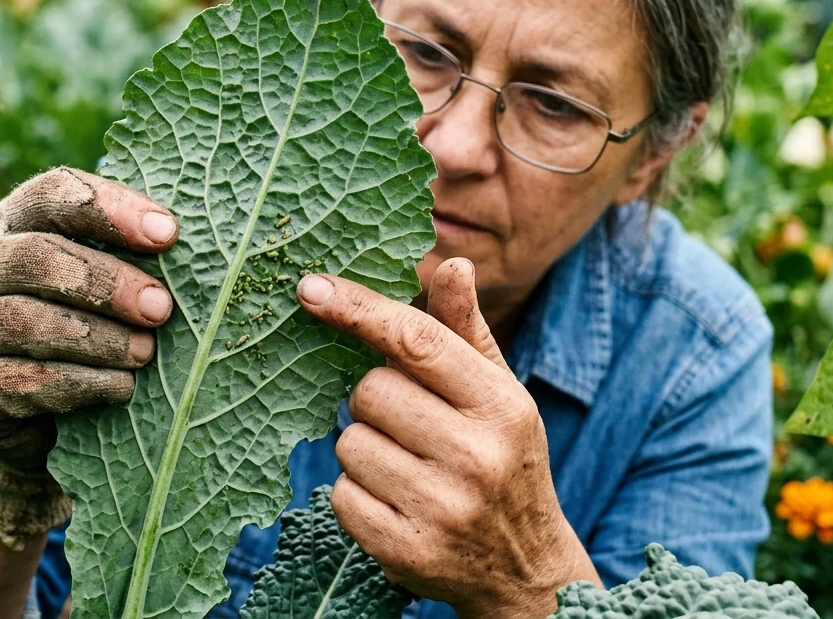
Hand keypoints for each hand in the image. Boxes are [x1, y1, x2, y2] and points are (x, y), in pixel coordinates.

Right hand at [0, 167, 176, 544]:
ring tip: (146, 352)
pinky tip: (122, 387)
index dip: (110, 209)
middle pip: (36, 256)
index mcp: (10, 221)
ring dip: (98, 338)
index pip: (52, 193)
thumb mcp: (87, 276)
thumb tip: (207, 246)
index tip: (169, 233)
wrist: (15, 414)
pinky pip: (25, 382)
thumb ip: (123, 253)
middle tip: (161, 307)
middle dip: (106, 281)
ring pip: (25, 321)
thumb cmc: (72, 320)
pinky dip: (82, 383)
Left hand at [296, 259, 599, 616]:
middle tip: (408, 424)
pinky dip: (356, 495)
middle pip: (369, 391)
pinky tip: (395, 502)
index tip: (308, 288)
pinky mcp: (405, 550)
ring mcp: (441, 507)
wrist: (524, 569)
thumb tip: (452, 263)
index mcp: (500, 405)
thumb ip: (465, 331)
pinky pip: (340, 495)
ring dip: (364, 449)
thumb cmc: (503, 460)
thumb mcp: (498, 394)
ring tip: (407, 467)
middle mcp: (475, 455)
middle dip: (374, 401)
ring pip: (349, 444)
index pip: (416, 341)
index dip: (357, 309)